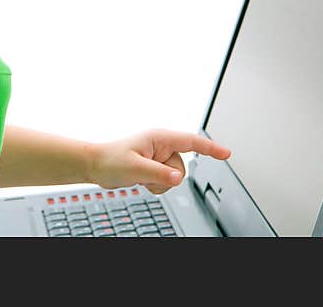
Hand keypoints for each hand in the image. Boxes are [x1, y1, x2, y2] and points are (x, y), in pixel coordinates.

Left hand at [87, 129, 231, 194]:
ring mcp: (159, 157)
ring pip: (174, 178)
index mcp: (160, 138)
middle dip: (166, 177)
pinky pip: (166, 182)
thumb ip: (159, 174)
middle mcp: (161, 146)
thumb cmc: (110, 160)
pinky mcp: (155, 167)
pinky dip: (155, 186)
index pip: (192, 142)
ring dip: (159, 183)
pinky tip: (141, 180)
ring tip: (141, 176)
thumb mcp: (135, 168)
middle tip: (146, 174)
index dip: (211, 148)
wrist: (96, 166)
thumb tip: (179, 178)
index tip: (227, 154)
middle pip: (182, 167)